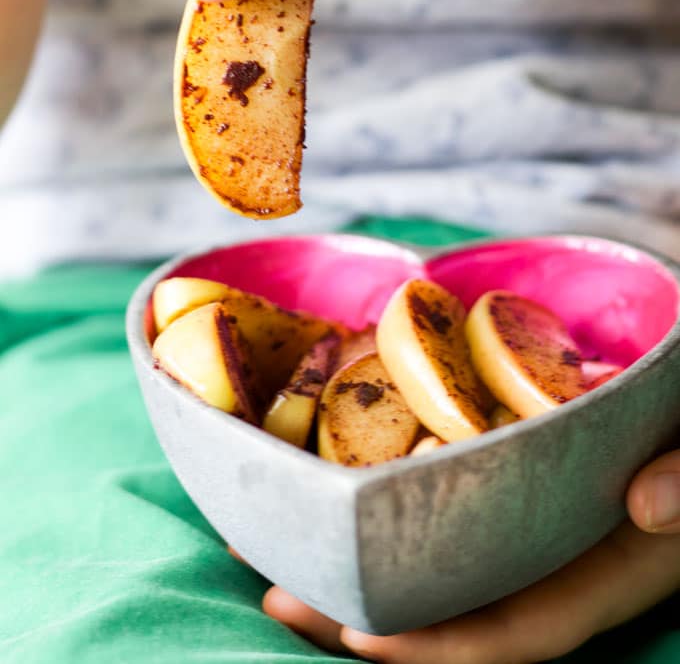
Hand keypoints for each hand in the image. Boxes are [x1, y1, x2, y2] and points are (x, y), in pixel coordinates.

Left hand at [262, 450, 679, 662]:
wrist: (676, 423)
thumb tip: (644, 505)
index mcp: (598, 577)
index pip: (513, 633)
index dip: (439, 646)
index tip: (362, 639)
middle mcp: (548, 567)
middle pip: (449, 613)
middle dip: (362, 619)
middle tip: (277, 596)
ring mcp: (520, 535)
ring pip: (432, 572)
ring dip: (355, 569)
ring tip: (274, 550)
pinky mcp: (502, 495)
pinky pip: (437, 520)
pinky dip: (382, 518)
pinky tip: (328, 498)